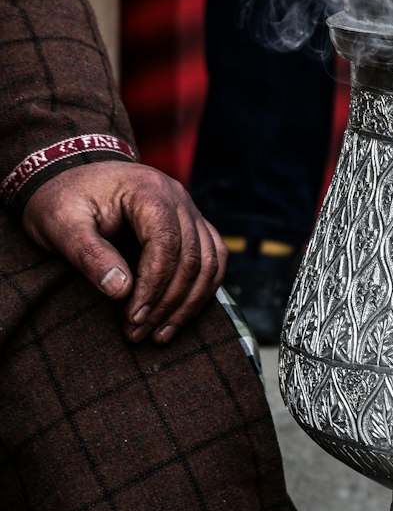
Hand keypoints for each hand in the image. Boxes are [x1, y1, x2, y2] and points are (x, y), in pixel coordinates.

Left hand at [23, 161, 226, 343]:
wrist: (68, 177)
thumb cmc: (62, 200)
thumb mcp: (62, 225)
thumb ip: (89, 255)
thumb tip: (122, 291)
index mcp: (147, 190)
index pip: (166, 243)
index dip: (154, 286)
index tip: (133, 317)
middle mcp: (177, 196)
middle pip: (191, 257)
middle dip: (168, 302)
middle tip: (140, 332)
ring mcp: (188, 209)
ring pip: (209, 262)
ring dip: (189, 303)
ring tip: (159, 333)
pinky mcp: (191, 224)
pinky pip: (213, 258)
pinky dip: (202, 290)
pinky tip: (180, 314)